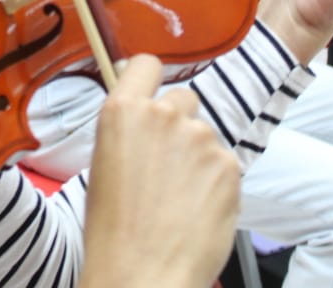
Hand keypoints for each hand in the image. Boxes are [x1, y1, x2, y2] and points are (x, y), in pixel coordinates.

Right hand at [80, 54, 240, 287]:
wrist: (144, 275)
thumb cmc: (114, 232)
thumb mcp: (103, 167)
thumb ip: (129, 133)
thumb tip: (146, 126)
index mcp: (123, 112)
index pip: (146, 64)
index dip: (151, 79)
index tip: (153, 94)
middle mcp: (163, 115)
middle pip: (182, 100)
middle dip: (179, 126)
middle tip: (166, 167)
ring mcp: (200, 139)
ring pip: (205, 137)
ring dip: (198, 159)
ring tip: (179, 200)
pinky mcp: (229, 165)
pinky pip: (224, 165)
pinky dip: (216, 184)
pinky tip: (197, 212)